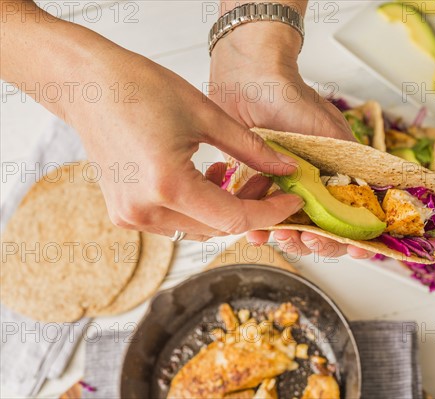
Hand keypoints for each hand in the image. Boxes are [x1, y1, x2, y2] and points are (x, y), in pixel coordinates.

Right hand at [69, 51, 304, 240]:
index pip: (235, 219)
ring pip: (197, 228)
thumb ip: (251, 149)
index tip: (292, 201)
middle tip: (267, 180)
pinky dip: (198, 208)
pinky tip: (206, 178)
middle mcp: (145, 211)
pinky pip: (175, 222)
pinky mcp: (124, 213)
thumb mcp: (207, 115)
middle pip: (217, 228)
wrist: (88, 85)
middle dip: (249, 208)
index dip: (270, 212)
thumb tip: (286, 168)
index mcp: (167, 186)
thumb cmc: (139, 89)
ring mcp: (131, 216)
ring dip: (223, 208)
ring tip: (234, 174)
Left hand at [210, 22, 371, 258]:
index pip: (352, 217)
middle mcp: (310, 187)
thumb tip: (370, 197)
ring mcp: (281, 190)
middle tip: (310, 238)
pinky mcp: (252, 188)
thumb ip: (350, 164)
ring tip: (281, 234)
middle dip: (319, 242)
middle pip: (322, 231)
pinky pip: (256, 217)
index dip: (358, 237)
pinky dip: (258, 228)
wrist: (248, 79)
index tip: (358, 248)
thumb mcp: (330, 131)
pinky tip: (255, 231)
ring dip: (289, 239)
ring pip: (290, 229)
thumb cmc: (292, 99)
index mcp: (334, 177)